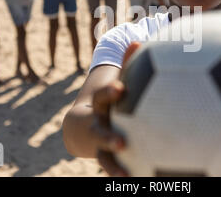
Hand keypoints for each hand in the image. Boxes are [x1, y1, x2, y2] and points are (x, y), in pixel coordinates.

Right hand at [92, 42, 141, 175]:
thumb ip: (127, 64)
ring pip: (104, 157)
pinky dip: (123, 174)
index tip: (120, 90)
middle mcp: (98, 126)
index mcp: (102, 106)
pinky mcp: (108, 159)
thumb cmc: (107, 101)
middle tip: (121, 142)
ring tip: (125, 175)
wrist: (82, 128)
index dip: (110, 93)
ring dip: (114, 166)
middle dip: (107, 137)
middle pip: (99, 133)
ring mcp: (101, 145)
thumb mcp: (115, 83)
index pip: (103, 98)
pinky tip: (138, 180)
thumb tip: (138, 40)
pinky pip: (115, 168)